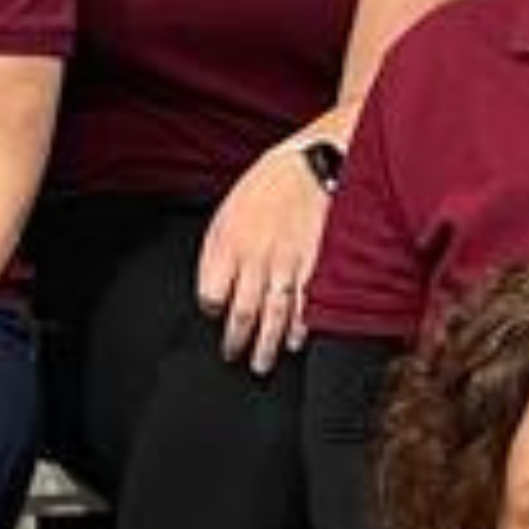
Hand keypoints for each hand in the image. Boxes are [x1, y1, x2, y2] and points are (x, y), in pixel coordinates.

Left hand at [194, 144, 331, 373]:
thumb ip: (218, 253)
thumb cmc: (266, 188)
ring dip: (266, 344)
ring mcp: (287, 264)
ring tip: (262, 364)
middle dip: (236, 340)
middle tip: (233, 355)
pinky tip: (295, 341)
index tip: (217, 314)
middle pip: (242, 313)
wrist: (311, 165)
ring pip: (273, 316)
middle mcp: (256, 258)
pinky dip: (300, 327)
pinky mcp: (315, 266)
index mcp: (228, 244)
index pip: (212, 294)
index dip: (212, 308)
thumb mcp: (227, 213)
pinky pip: (305, 305)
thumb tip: (213, 290)